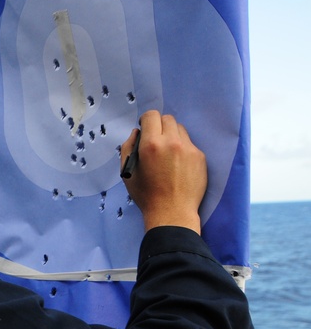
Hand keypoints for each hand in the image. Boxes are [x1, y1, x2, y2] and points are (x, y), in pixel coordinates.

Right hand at [120, 110, 205, 233]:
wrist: (172, 212)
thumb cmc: (146, 195)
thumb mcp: (128, 172)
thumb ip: (128, 147)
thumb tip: (136, 133)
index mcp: (151, 144)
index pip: (152, 116)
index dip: (146, 120)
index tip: (145, 128)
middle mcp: (171, 142)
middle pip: (167, 119)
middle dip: (159, 126)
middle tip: (156, 141)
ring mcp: (188, 148)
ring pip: (180, 129)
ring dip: (172, 136)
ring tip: (168, 153)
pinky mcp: (200, 156)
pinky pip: (189, 144)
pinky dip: (182, 149)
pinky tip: (178, 165)